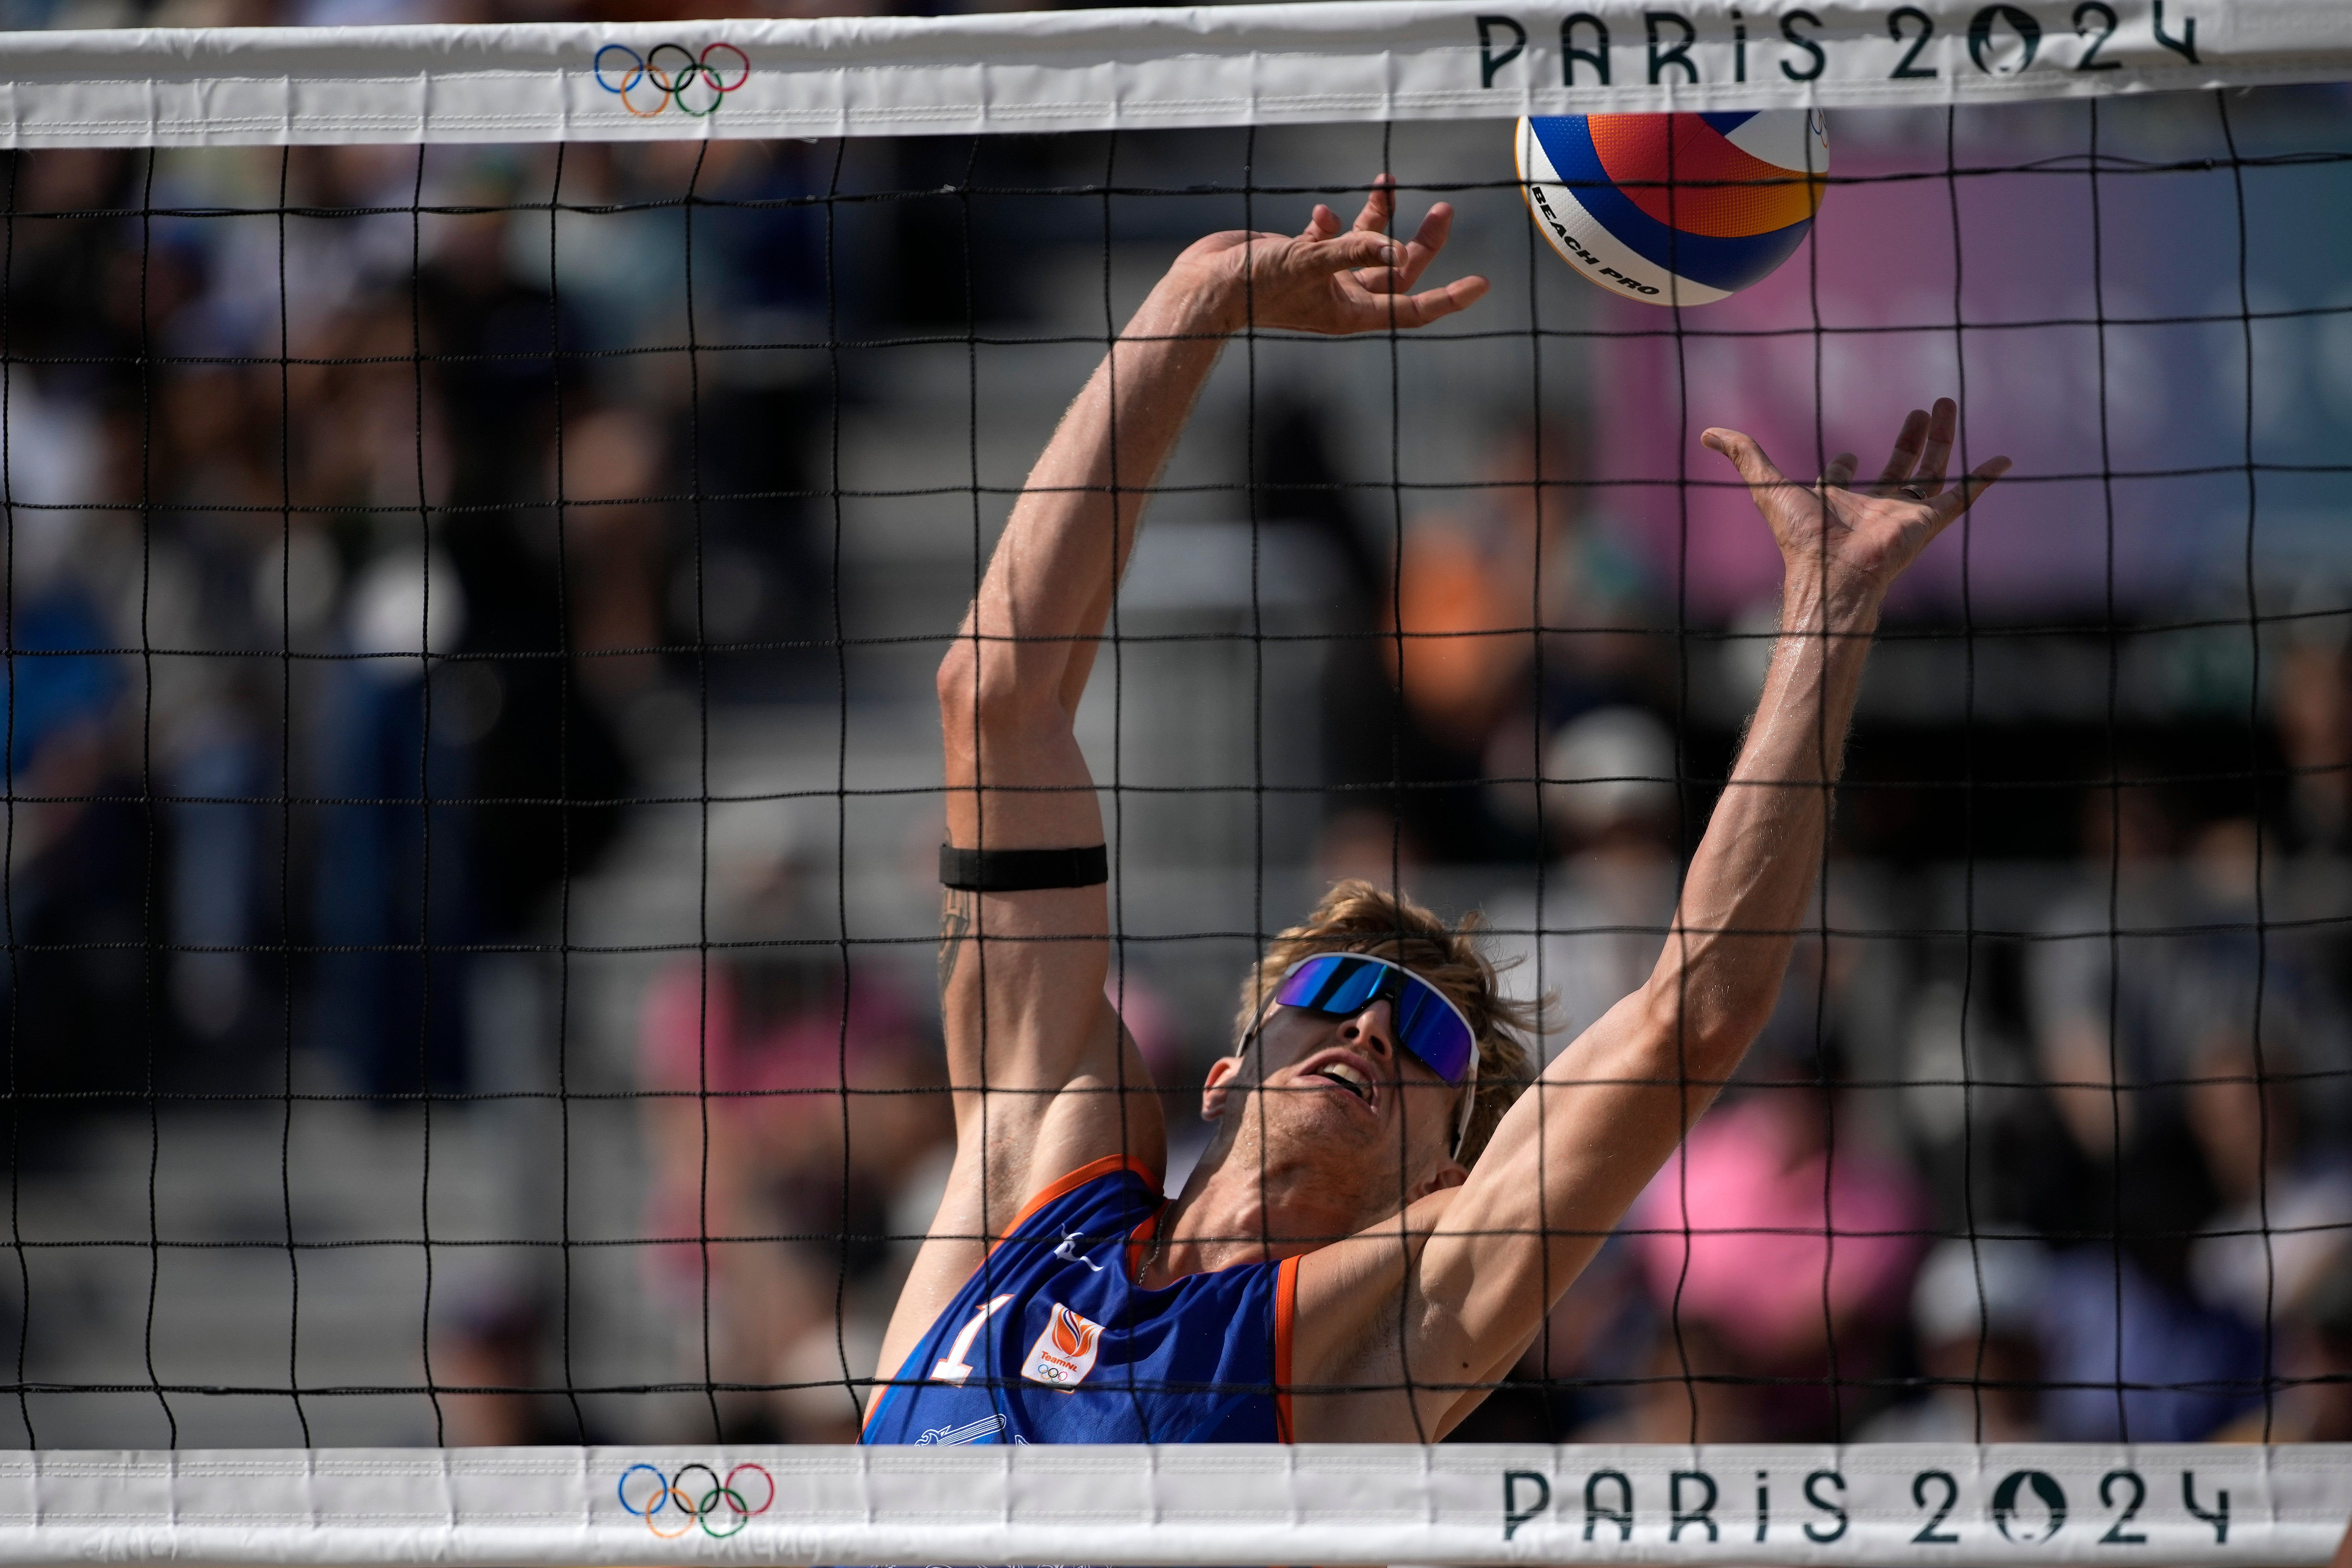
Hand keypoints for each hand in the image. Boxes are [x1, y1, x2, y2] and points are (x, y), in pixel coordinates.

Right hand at [1167, 176, 1488, 336]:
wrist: (1205, 283)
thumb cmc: (1254, 284)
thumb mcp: (1307, 263)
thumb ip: (1351, 250)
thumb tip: (1394, 247)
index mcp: (1351, 314)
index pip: (1412, 309)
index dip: (1448, 297)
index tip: (1482, 283)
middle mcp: (1344, 297)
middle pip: (1400, 271)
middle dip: (1423, 240)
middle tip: (1445, 208)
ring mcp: (1326, 277)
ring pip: (1370, 246)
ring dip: (1382, 216)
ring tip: (1388, 181)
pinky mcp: (1307, 256)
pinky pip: (1335, 236)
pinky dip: (1335, 220)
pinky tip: (1320, 211)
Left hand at [1703, 398, 2010, 601]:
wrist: (1834, 573)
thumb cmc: (1801, 537)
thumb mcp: (1767, 485)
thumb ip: (1743, 456)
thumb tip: (1707, 431)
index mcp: (1837, 503)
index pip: (1843, 480)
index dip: (1843, 467)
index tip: (1846, 456)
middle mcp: (1872, 508)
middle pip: (1898, 466)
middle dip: (1910, 438)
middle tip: (1922, 408)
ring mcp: (1903, 515)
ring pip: (1930, 470)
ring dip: (1941, 438)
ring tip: (1948, 402)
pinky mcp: (1928, 523)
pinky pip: (1963, 497)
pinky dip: (1983, 479)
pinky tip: (2004, 460)